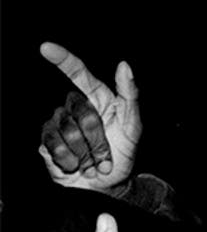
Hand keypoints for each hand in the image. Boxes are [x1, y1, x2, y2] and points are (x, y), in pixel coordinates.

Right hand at [37, 42, 140, 193]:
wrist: (109, 185)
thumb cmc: (123, 154)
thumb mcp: (134, 126)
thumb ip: (130, 96)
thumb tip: (124, 65)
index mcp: (97, 98)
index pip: (77, 73)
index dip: (62, 58)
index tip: (46, 47)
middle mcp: (75, 107)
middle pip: (82, 113)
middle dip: (99, 140)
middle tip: (107, 155)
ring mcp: (58, 123)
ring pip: (68, 132)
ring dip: (87, 155)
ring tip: (94, 162)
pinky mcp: (46, 142)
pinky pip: (54, 146)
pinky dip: (71, 161)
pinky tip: (77, 165)